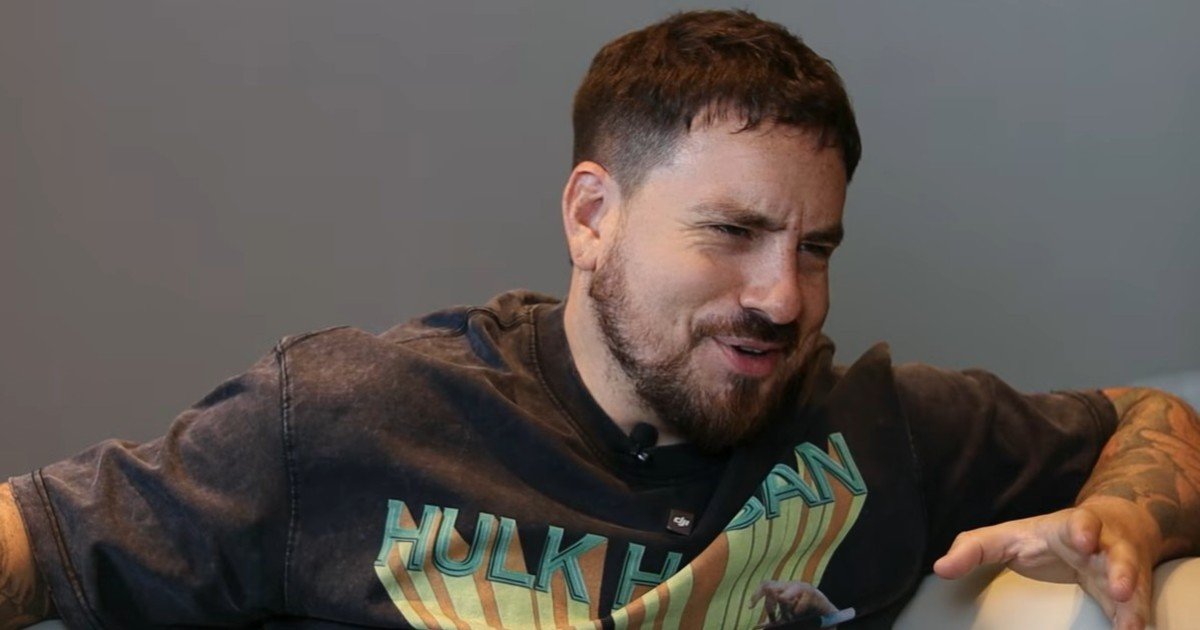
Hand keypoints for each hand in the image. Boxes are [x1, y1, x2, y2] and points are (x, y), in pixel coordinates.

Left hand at [748, 580, 836, 626]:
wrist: (831, 618)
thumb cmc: (809, 618)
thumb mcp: (789, 619)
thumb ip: (776, 621)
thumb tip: (758, 627)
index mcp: (785, 589)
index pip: (766, 585)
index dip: (756, 595)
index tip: (750, 607)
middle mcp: (792, 586)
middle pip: (770, 587)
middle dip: (769, 606)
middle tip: (774, 619)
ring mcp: (802, 588)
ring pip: (783, 598)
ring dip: (785, 613)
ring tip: (792, 619)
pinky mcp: (813, 595)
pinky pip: (798, 607)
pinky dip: (797, 614)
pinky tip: (802, 616)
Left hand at [932, 497, 1160, 629]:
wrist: (1108, 529)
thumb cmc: (1049, 536)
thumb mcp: (1009, 537)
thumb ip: (975, 548)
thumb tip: (940, 568)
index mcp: (1073, 527)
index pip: (1080, 522)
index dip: (1082, 529)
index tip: (1082, 540)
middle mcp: (1105, 546)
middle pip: (1118, 553)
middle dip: (1120, 568)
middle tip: (1118, 586)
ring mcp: (1121, 569)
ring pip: (1134, 583)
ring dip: (1133, 601)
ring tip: (1131, 625)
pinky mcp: (1130, 592)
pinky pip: (1136, 607)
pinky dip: (1134, 619)